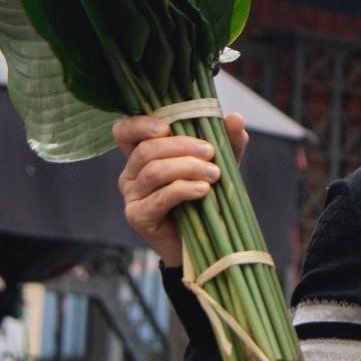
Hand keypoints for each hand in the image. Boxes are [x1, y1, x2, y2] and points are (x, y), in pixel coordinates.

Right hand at [114, 112, 247, 267]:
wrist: (205, 242)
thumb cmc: (206, 198)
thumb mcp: (218, 164)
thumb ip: (226, 141)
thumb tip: (235, 118)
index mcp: (143, 156)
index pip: (124, 132)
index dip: (139, 125)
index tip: (166, 127)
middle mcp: (131, 174)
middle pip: (146, 150)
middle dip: (181, 146)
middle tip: (210, 152)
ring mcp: (132, 196)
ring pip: (154, 172)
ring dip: (187, 168)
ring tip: (213, 174)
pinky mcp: (138, 216)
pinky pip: (160, 197)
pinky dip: (184, 190)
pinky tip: (203, 190)